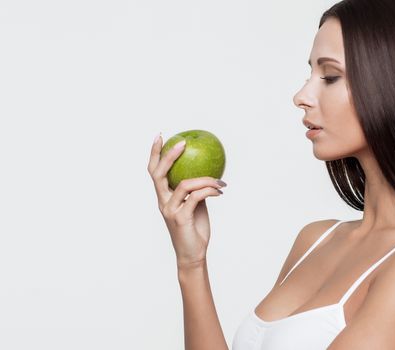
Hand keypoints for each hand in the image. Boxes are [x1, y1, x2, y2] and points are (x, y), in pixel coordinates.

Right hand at [147, 134, 225, 267]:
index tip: (162, 136)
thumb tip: (208, 172)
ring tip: (220, 181)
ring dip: (205, 179)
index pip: (154, 172)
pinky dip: (209, 191)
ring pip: (184, 185)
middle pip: (159, 174)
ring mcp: (170, 210)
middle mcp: (163, 202)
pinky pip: (196, 197)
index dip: (155, 153)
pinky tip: (220, 191)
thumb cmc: (195, 229)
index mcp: (164, 197)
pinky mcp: (181, 218)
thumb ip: (196, 190)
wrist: (193, 255)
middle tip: (183, 143)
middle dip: (169, 156)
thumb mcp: (195, 206)